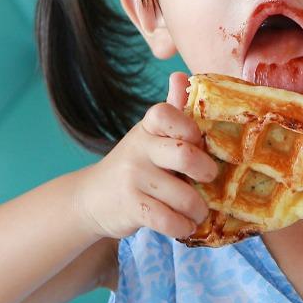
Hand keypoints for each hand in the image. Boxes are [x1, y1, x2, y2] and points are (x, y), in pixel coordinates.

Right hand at [74, 72, 217, 239]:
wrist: (92, 198)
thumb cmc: (135, 164)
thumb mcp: (150, 136)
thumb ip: (171, 110)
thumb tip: (180, 75)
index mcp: (148, 127)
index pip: (166, 113)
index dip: (189, 126)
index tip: (198, 140)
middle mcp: (139, 148)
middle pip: (184, 154)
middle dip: (207, 172)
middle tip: (209, 180)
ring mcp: (133, 178)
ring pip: (183, 195)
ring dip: (198, 209)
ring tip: (199, 212)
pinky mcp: (131, 207)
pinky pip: (168, 220)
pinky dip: (182, 226)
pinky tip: (185, 225)